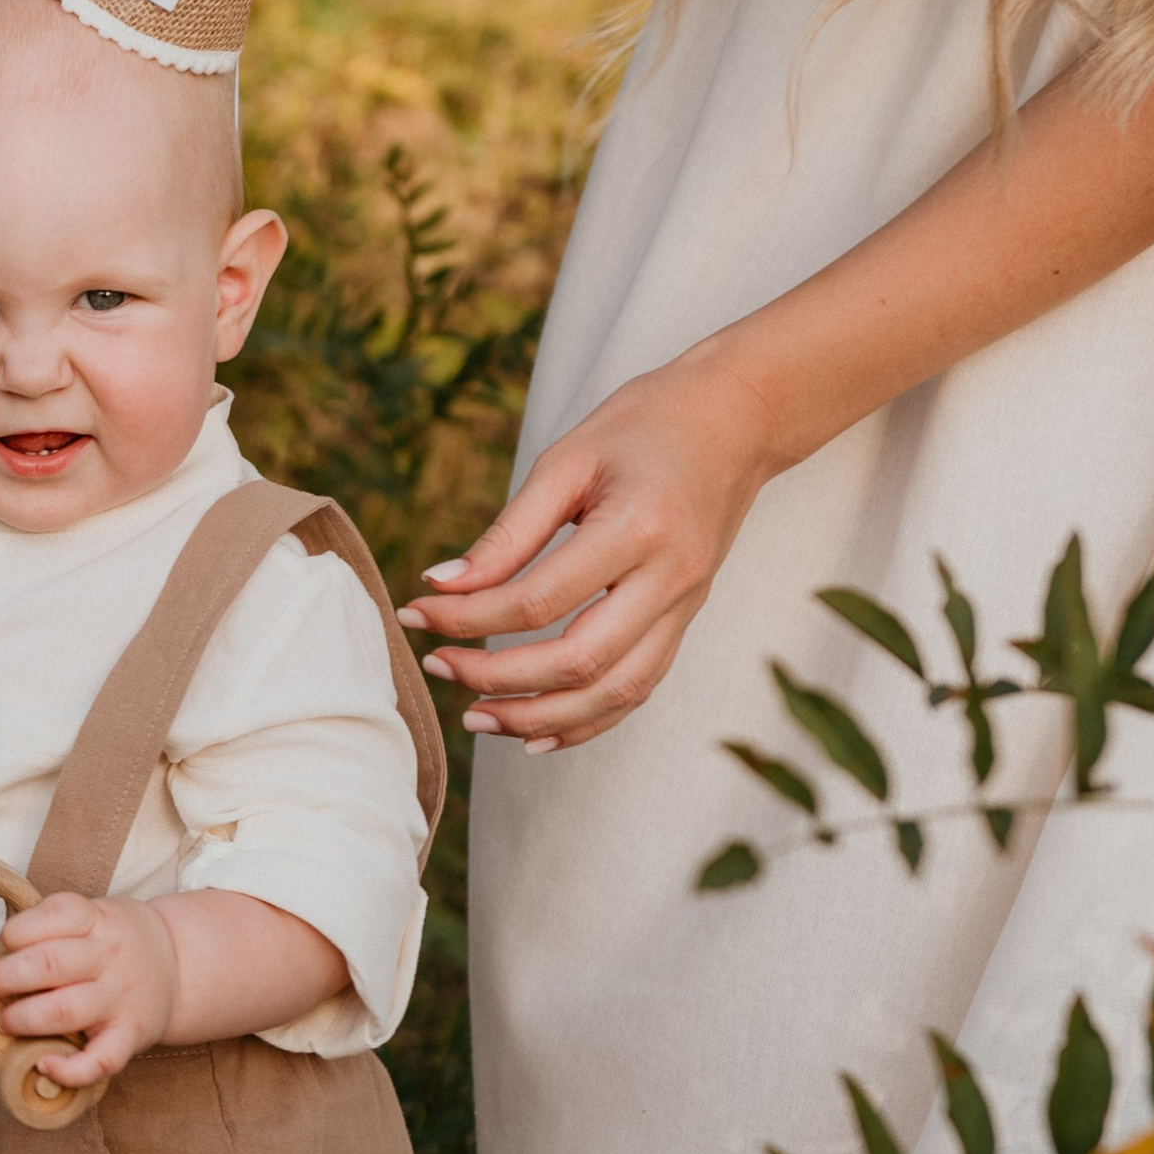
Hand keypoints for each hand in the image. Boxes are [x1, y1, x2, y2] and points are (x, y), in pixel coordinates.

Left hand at [0, 892, 176, 1084]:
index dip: (17, 931)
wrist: (179, 966)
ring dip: (22, 1019)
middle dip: (4, 978)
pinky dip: (69, 1069)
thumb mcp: (92, 915)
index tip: (4, 943)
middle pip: (48, 965)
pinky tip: (43, 1064)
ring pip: (64, 1011)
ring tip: (4, 1022)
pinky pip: (101, 1060)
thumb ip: (51, 928)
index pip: (53, 916)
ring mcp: (121, 998)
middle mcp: (110, 957)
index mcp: (97, 920)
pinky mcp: (131, 1036)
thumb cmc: (115, 942)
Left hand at [396, 345, 780, 748]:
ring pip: (613, 693)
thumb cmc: (644, 427)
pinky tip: (536, 733)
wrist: (737, 420)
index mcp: (638, 529)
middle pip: (578, 661)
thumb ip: (508, 531)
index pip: (538, 601)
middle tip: (437, 666)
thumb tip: (441, 584)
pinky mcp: (686, 621)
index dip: (468, 617)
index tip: (415, 612)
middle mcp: (670, 579)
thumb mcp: (569, 460)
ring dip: (539, 716)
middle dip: (497, 677)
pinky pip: (638, 690)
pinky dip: (586, 722)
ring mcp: (686, 607)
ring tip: (475, 716)